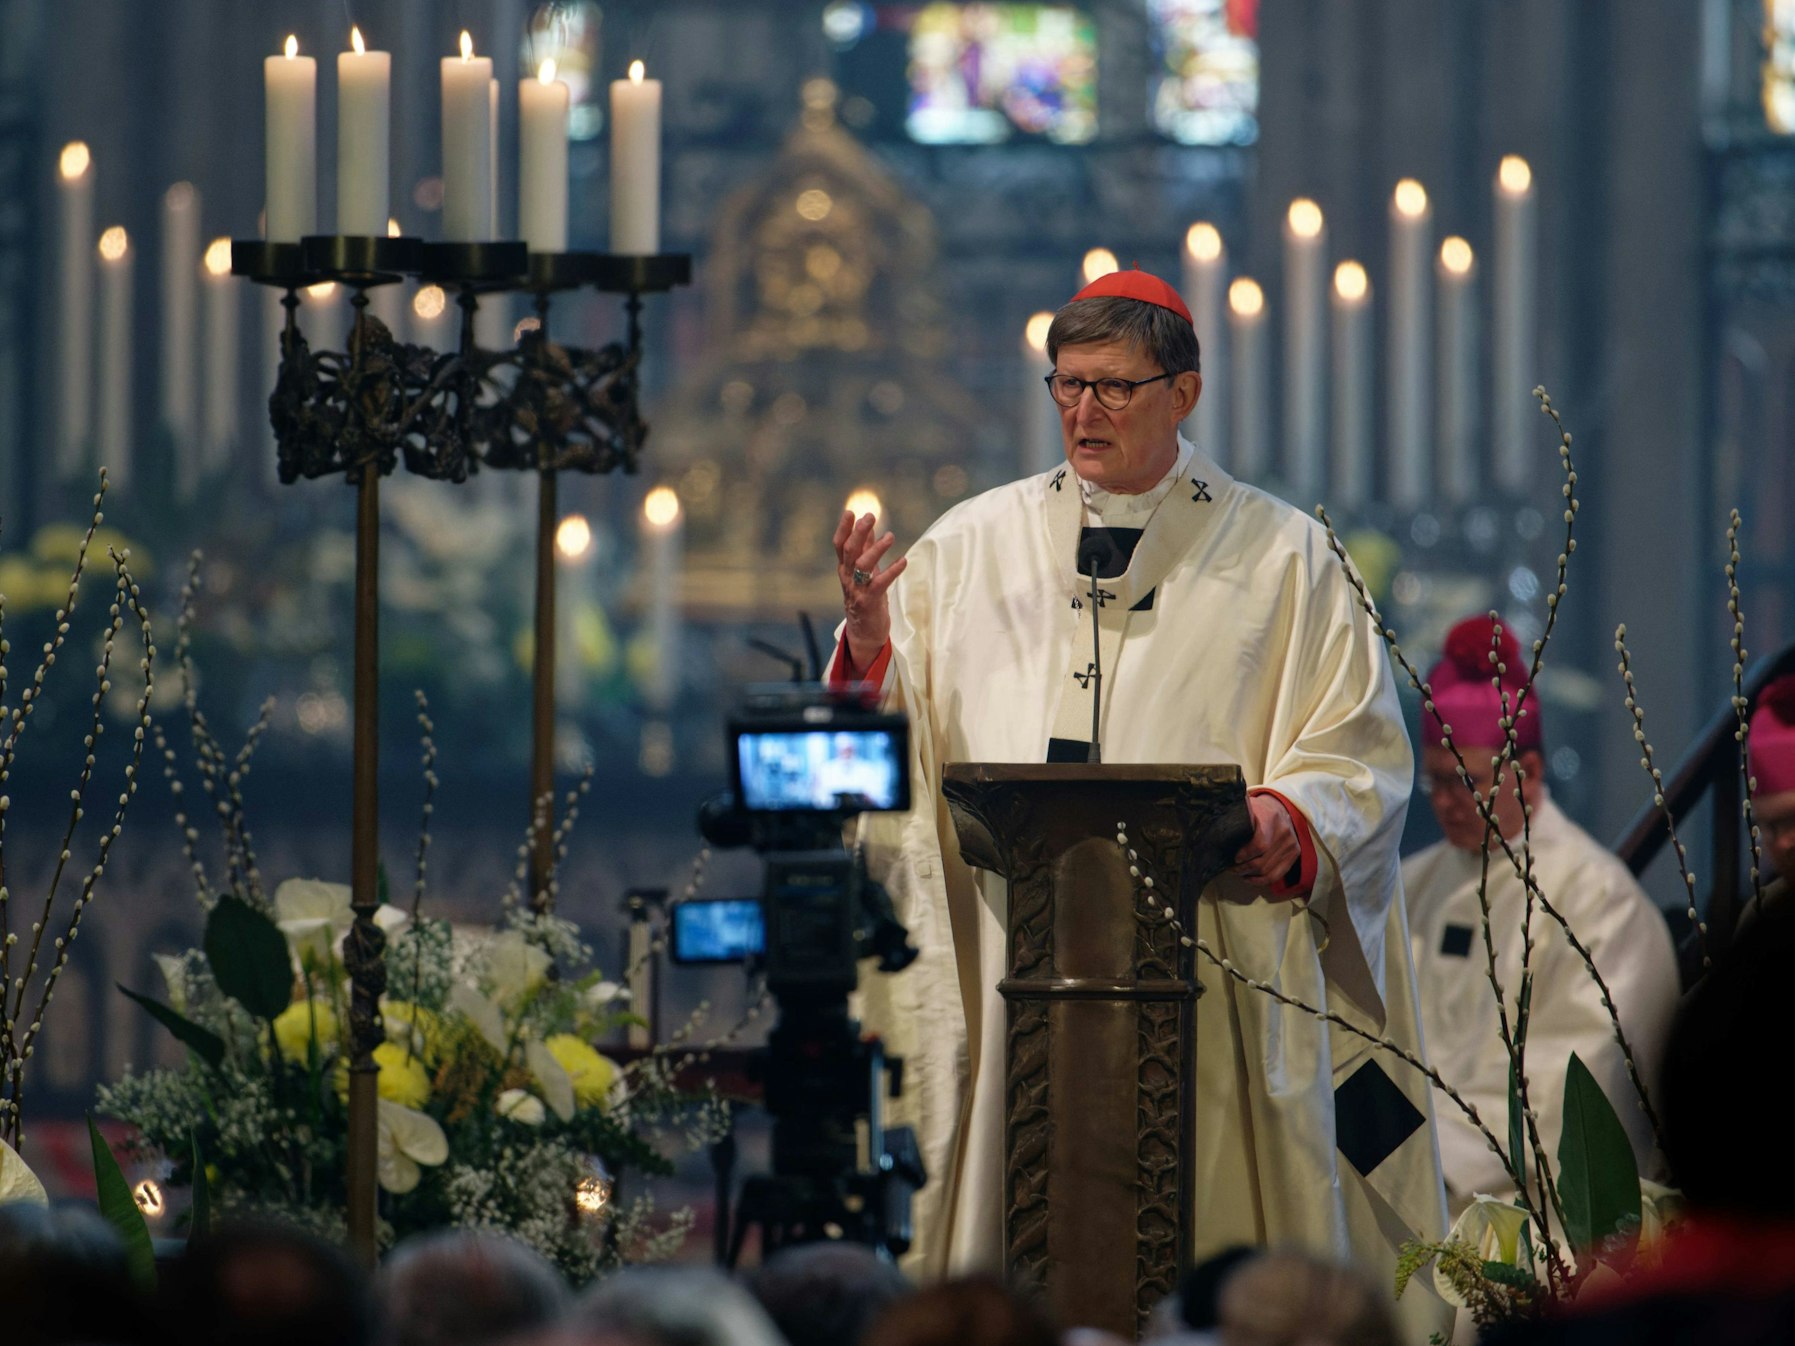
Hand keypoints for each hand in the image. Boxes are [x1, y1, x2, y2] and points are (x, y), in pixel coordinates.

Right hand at [833, 510, 906, 668]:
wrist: (865, 632)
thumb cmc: (866, 597)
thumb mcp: (864, 571)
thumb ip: (865, 548)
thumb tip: (868, 524)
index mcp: (845, 569)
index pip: (839, 545)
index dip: (843, 528)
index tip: (851, 511)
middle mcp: (847, 578)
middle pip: (849, 551)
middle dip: (858, 532)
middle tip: (870, 516)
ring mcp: (857, 590)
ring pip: (862, 565)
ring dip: (876, 549)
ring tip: (890, 536)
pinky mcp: (869, 601)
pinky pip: (880, 584)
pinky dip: (892, 571)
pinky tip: (903, 561)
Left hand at [1233, 794, 1299, 892]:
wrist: (1278, 807)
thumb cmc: (1256, 809)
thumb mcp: (1245, 807)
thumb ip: (1233, 816)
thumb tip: (1211, 829)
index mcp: (1270, 818)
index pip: (1260, 844)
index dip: (1245, 855)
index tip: (1233, 858)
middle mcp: (1284, 832)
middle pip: (1262, 861)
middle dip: (1242, 868)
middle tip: (1230, 868)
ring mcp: (1291, 844)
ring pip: (1268, 871)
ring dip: (1249, 875)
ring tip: (1238, 872)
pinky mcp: (1294, 853)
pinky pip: (1276, 875)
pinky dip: (1261, 880)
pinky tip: (1249, 877)